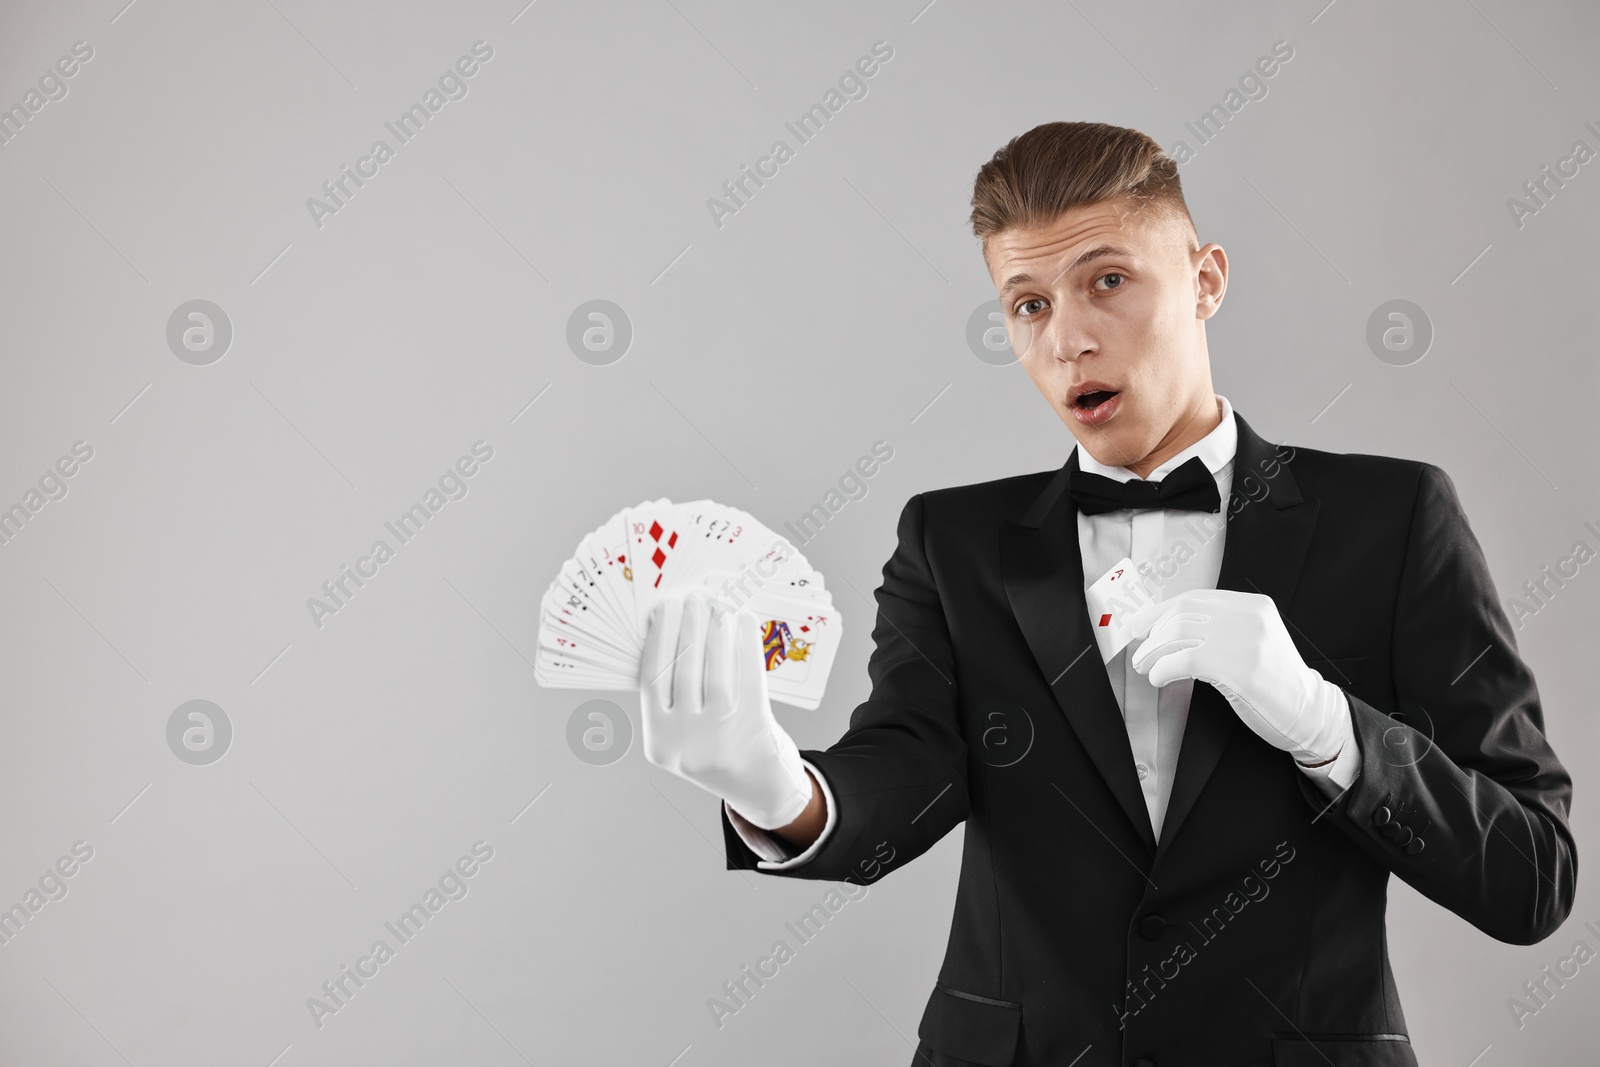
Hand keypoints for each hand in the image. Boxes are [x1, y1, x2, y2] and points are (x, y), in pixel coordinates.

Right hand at [639, 589, 812, 829]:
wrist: (759, 789)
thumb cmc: (716, 748)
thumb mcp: (682, 733)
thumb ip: (673, 694)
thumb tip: (674, 628)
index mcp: (657, 741)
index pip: (652, 678)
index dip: (659, 637)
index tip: (665, 606)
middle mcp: (685, 743)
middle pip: (684, 670)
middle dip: (690, 625)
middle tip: (695, 597)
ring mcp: (720, 738)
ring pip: (716, 671)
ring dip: (716, 631)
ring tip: (718, 605)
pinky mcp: (754, 729)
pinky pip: (748, 677)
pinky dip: (745, 645)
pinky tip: (743, 622)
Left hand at [1126, 589, 1346, 765]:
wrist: (1309, 712)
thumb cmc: (1274, 682)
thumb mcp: (1252, 641)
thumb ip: (1220, 627)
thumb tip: (1165, 627)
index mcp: (1254, 605)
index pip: (1195, 598)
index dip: (1161, 611)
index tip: (1141, 626)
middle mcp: (1249, 616)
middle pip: (1182, 613)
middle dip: (1153, 634)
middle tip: (1141, 653)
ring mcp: (1245, 640)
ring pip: (1178, 634)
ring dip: (1153, 652)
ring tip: (1145, 668)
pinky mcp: (1238, 668)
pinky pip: (1183, 660)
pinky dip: (1162, 669)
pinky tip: (1159, 678)